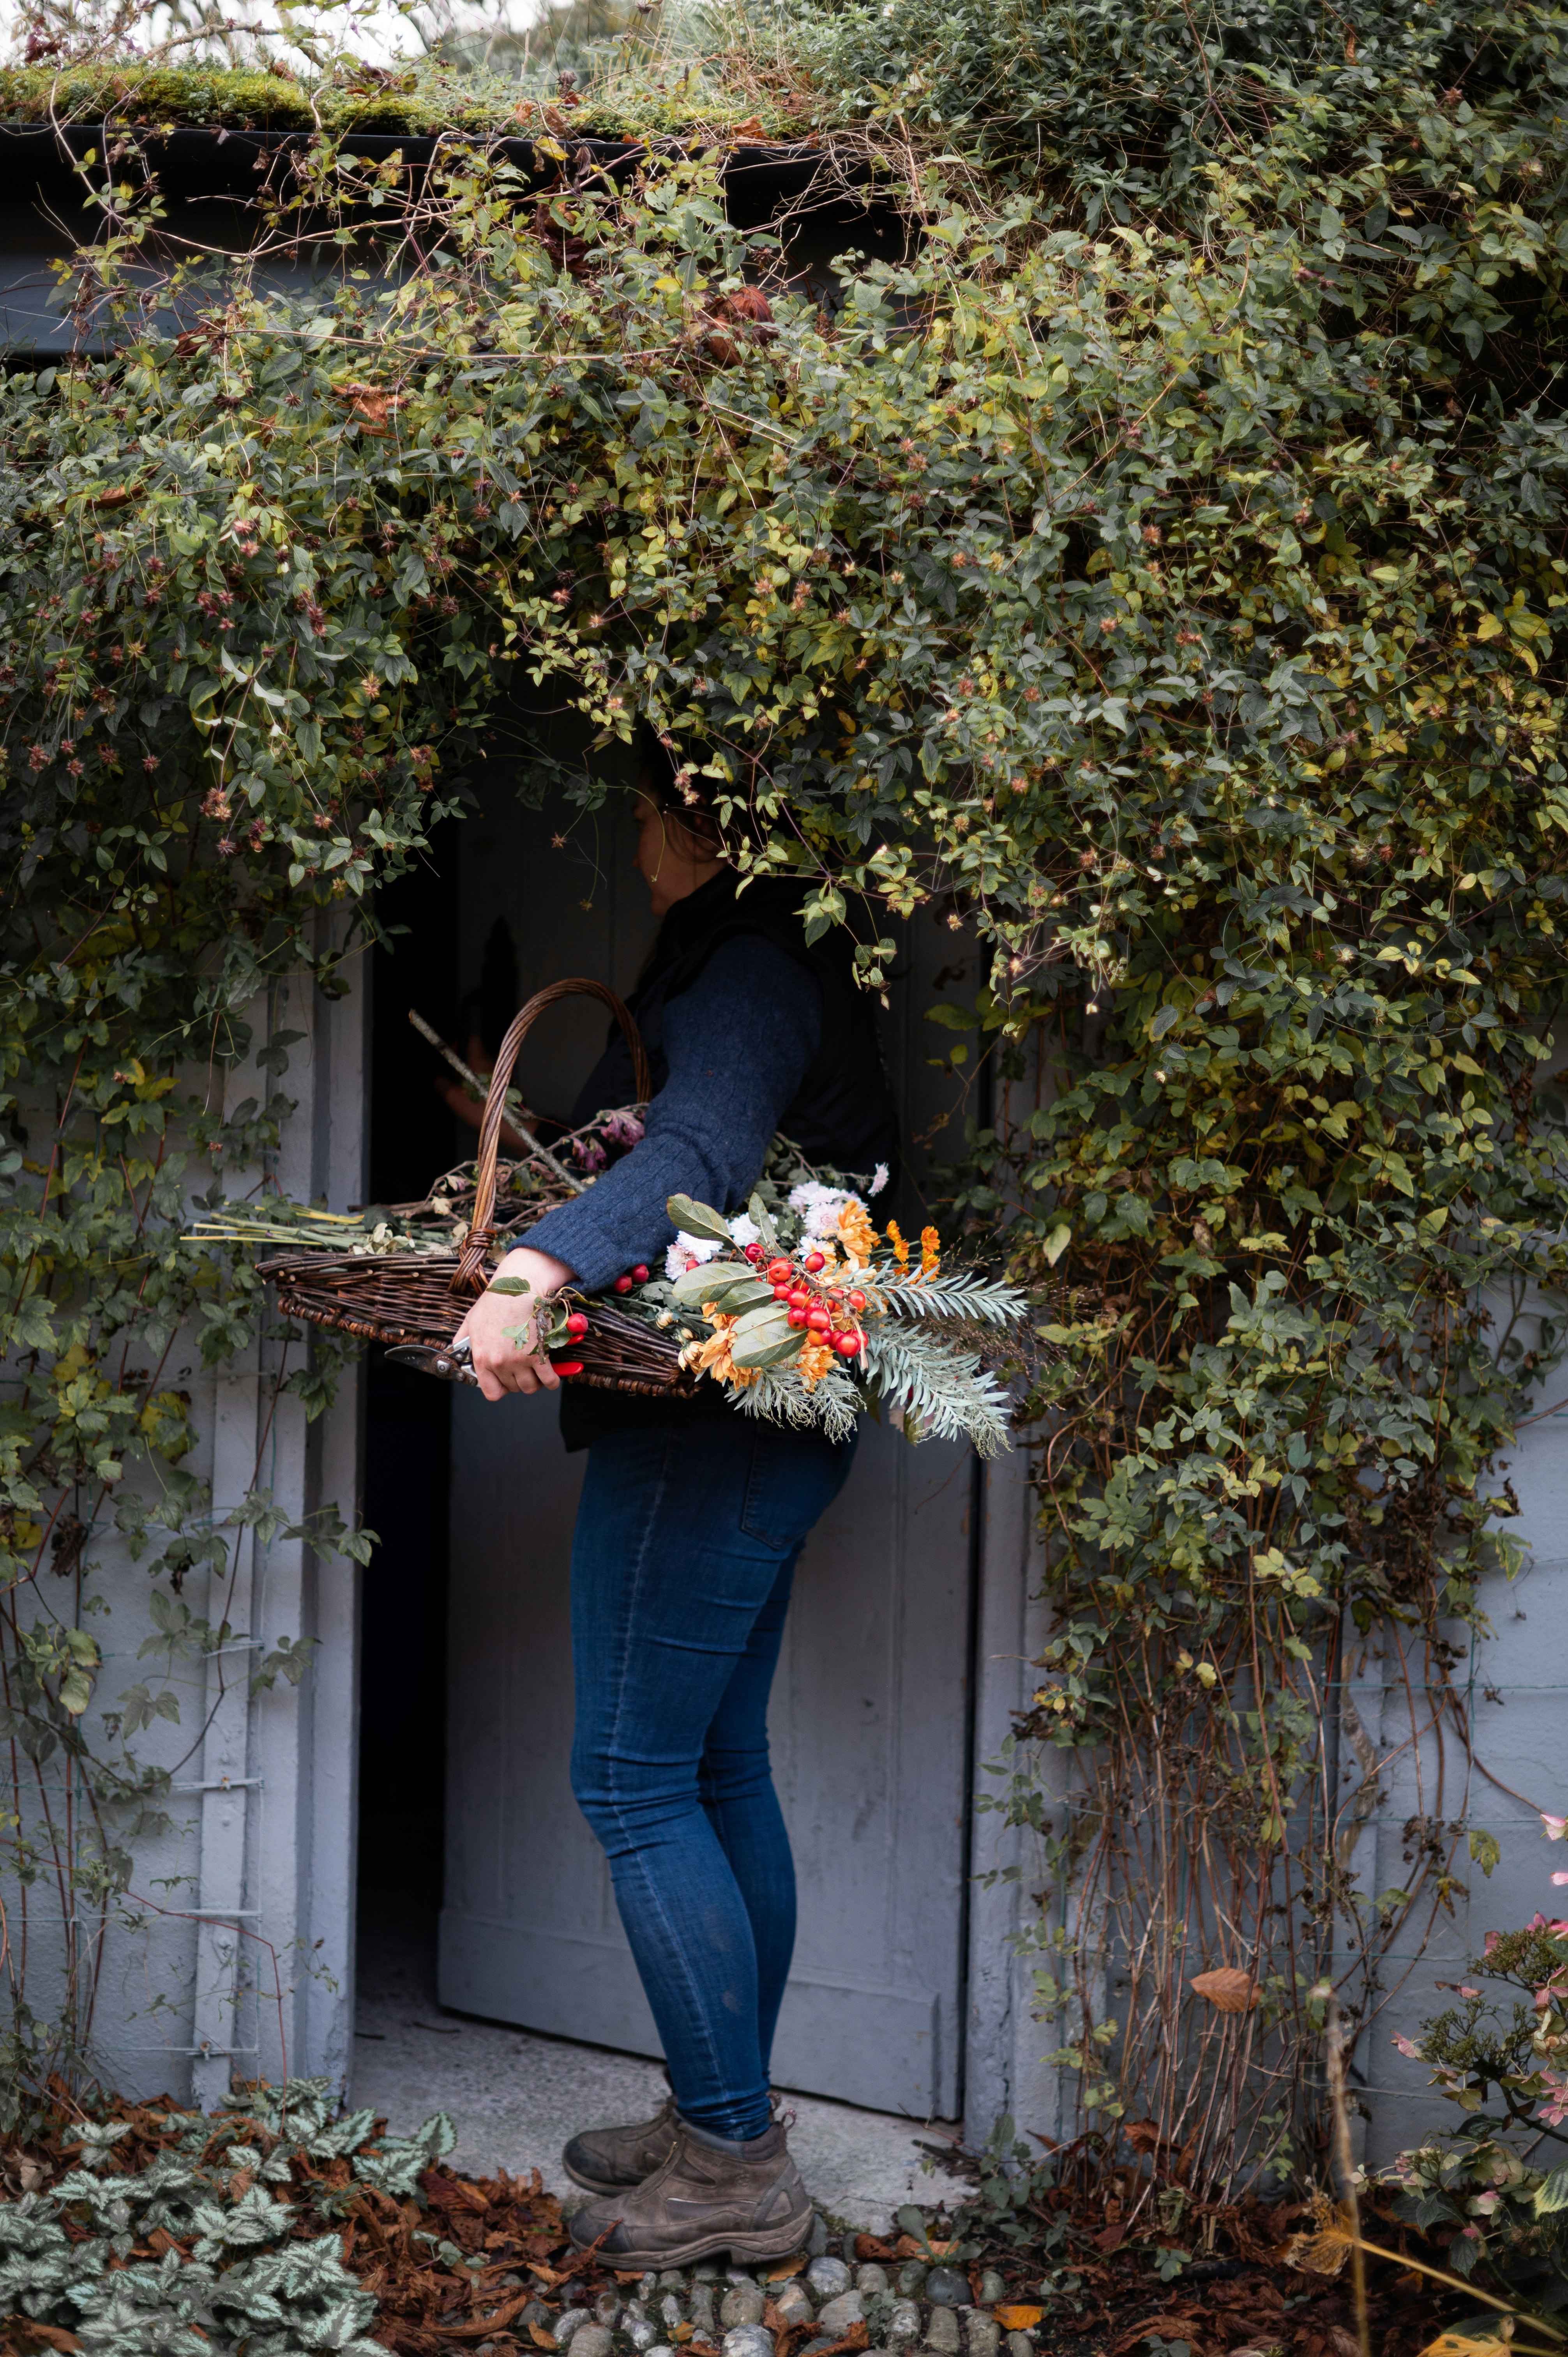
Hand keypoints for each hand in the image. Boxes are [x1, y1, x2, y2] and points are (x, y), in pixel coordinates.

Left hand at [452, 1245, 574, 1402]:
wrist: (516, 1289)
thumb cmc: (494, 1303)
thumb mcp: (470, 1321)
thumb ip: (462, 1340)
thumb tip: (456, 1351)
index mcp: (482, 1358)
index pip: (492, 1392)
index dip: (501, 1388)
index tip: (506, 1381)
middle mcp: (499, 1363)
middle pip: (514, 1388)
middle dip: (519, 1380)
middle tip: (522, 1369)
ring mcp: (520, 1361)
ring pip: (530, 1387)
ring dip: (535, 1381)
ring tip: (535, 1370)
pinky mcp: (539, 1354)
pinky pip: (549, 1381)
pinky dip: (551, 1381)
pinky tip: (550, 1375)